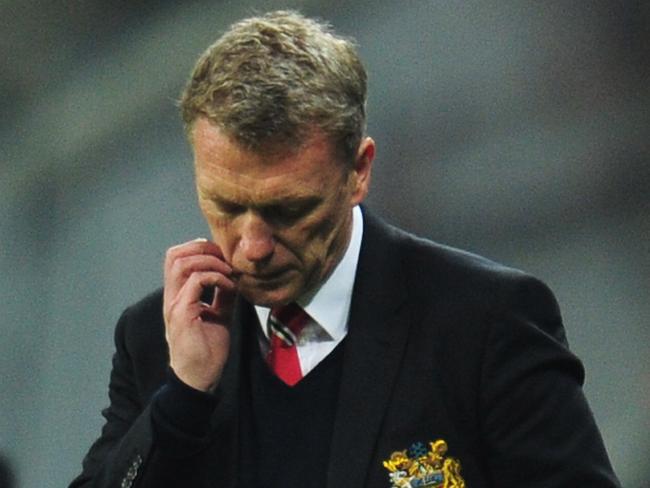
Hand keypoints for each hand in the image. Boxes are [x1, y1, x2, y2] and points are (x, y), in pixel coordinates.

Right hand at [163, 238, 235, 391]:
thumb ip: (223, 295)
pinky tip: (230, 285)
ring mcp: (174, 304)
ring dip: (210, 260)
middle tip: (226, 257)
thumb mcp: (220, 315)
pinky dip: (216, 277)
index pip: (176, 258)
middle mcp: (172, 297)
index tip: (223, 255)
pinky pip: (196, 281)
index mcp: (178, 296)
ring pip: (182, 263)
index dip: (198, 248)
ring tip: (228, 270)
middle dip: (203, 248)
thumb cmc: (207, 351)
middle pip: (175, 255)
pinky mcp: (182, 313)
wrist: (199, 379)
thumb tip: (235, 277)